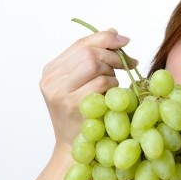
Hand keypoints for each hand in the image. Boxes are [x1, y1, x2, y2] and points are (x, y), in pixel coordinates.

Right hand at [39, 29, 135, 146]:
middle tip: (129, 63)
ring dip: (113, 74)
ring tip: (113, 85)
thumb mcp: (81, 83)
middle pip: (89, 52)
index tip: (125, 41)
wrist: (73, 147)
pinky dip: (113, 87)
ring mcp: (59, 92)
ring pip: (96, 66)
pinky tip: (112, 96)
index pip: (80, 44)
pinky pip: (102, 84)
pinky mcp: (73, 105)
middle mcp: (51, 79)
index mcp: (51, 70)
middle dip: (114, 56)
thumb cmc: (81, 114)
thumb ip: (93, 58)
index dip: (105, 38)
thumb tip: (113, 32)